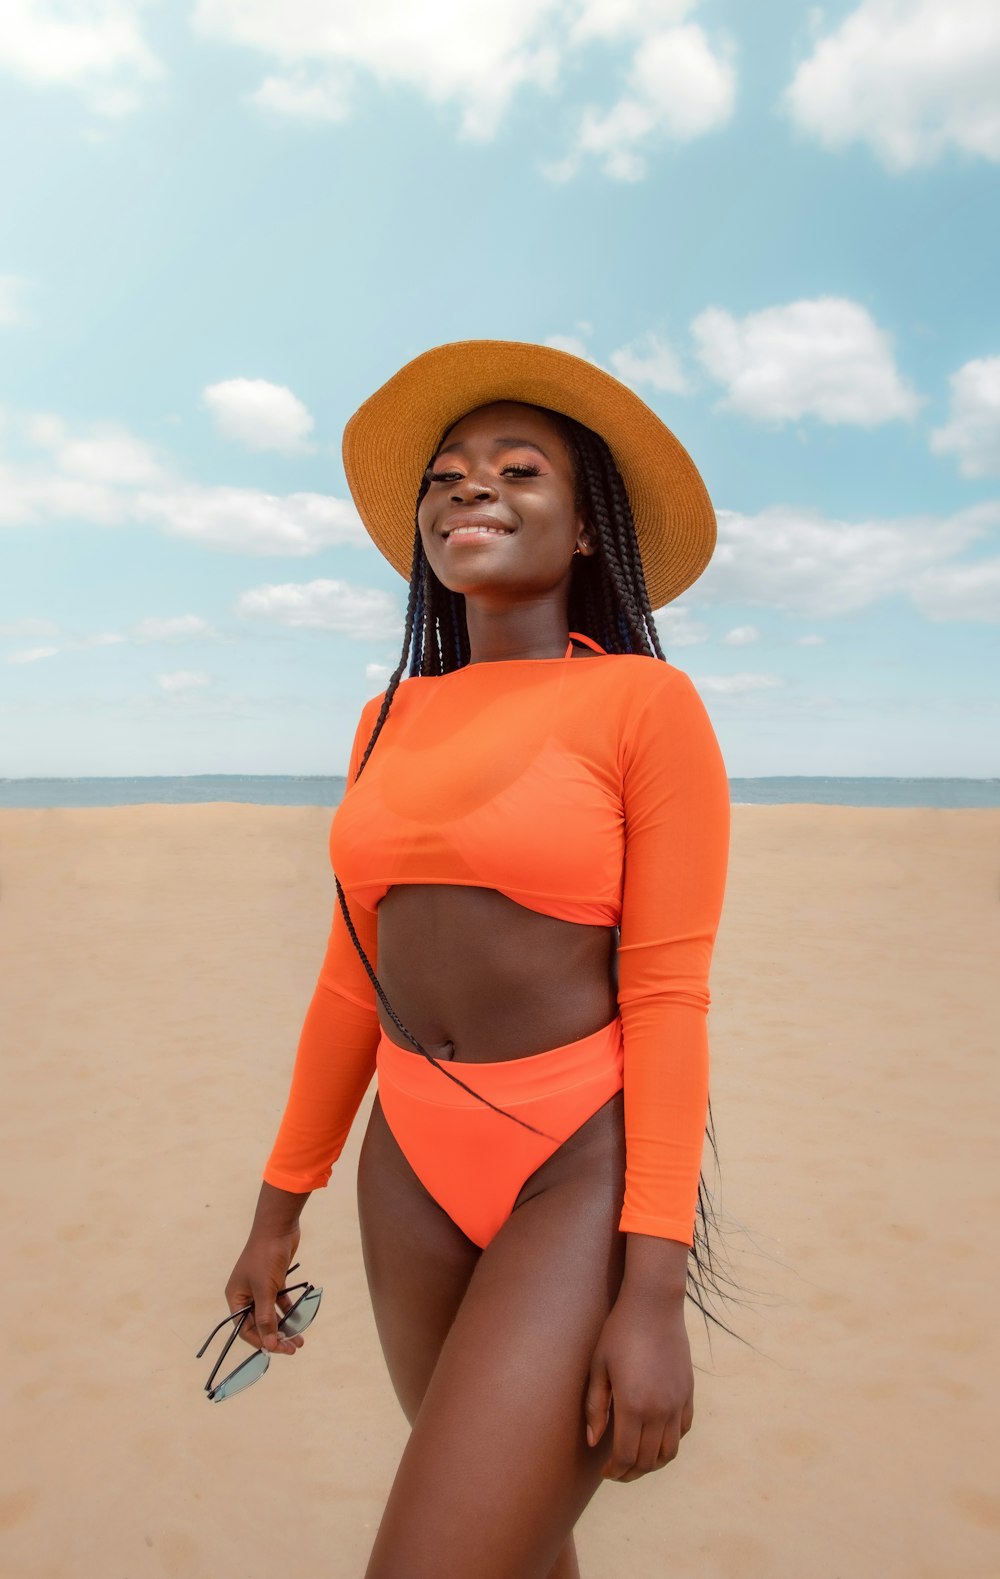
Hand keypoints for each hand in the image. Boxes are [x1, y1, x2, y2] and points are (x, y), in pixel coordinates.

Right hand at [224, 1225, 303, 1356]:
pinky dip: (289, 1312)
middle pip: (259, 1324)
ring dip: (284, 1327)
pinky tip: (300, 1321)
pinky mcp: (275, 1281)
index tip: (278, 1350)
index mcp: (236, 1297)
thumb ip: (266, 1318)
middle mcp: (246, 1294)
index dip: (261, 1341)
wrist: (278, 1227)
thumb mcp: (265, 1289)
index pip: (245, 1328)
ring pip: (271, 1314)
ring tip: (299, 1340)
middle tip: (292, 1348)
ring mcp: (261, 1288)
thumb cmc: (266, 1256)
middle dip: (275, 1337)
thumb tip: (269, 1345)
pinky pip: (280, 1303)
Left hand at [585, 1287, 693, 1481]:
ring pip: (670, 1451)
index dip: (615, 1471)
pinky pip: (683, 1430)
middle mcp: (660, 1410)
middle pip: (648, 1460)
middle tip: (617, 1471)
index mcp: (633, 1405)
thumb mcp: (599, 1367)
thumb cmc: (619, 1332)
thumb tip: (593, 1442)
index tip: (605, 1471)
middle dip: (631, 1472)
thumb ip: (595, 1407)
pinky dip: (670, 1442)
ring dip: (653, 1463)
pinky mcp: (688, 1392)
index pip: (627, 1456)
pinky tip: (655, 1437)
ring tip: (636, 1459)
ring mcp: (678, 1402)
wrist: (654, 1304)